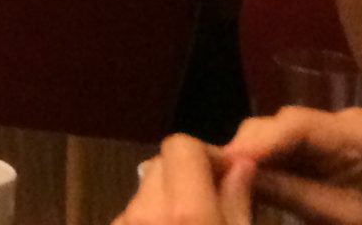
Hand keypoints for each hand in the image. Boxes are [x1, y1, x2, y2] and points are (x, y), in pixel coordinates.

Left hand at [112, 133, 254, 224]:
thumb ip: (238, 203)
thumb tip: (240, 164)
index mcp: (184, 212)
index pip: (181, 145)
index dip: (208, 155)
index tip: (229, 176)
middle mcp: (144, 211)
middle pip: (161, 164)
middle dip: (189, 176)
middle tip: (216, 203)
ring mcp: (121, 222)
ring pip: (146, 190)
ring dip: (169, 198)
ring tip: (193, 223)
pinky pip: (132, 213)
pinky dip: (152, 217)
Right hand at [225, 107, 361, 224]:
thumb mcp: (338, 219)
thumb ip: (286, 192)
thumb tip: (229, 174)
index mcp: (359, 138)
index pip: (295, 126)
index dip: (254, 142)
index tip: (218, 162)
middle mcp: (346, 120)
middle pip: (283, 124)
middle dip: (248, 149)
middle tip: (215, 176)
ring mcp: (337, 126)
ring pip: (280, 131)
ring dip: (255, 155)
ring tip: (227, 178)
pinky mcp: (329, 138)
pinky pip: (289, 142)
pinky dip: (269, 159)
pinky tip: (251, 177)